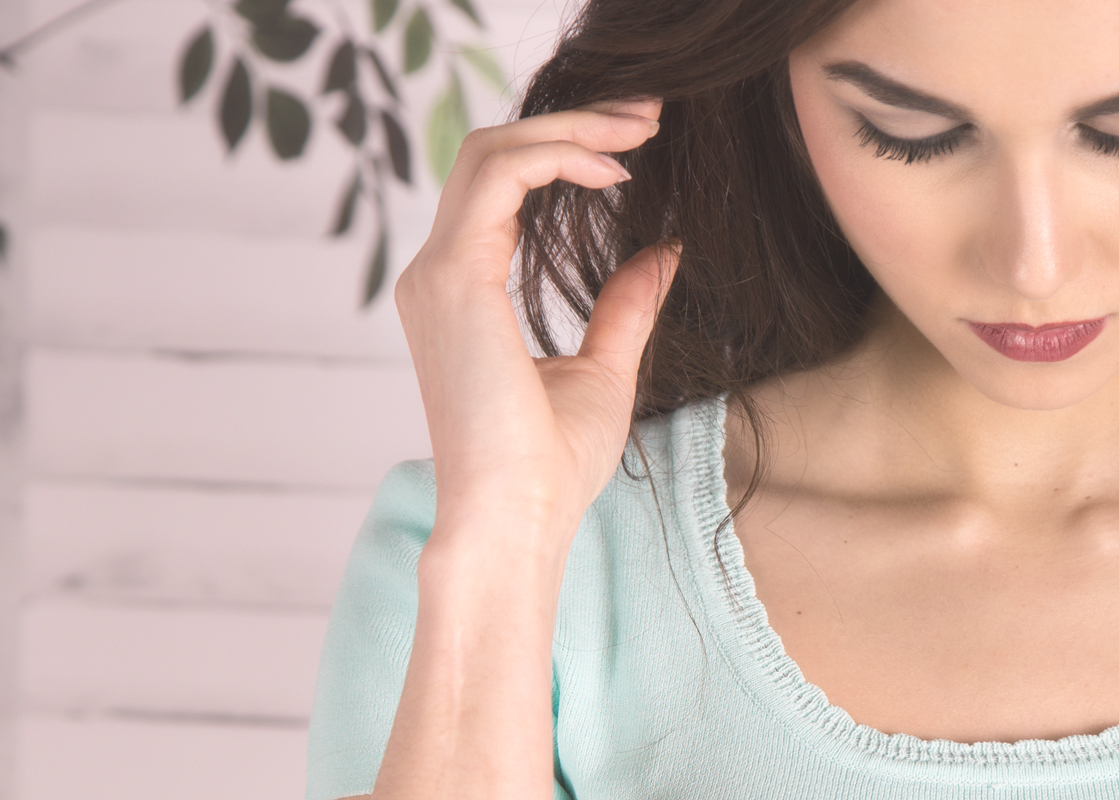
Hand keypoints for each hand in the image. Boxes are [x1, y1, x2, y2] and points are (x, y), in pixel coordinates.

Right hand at [393, 98, 678, 545]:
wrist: (517, 521)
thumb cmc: (551, 468)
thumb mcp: (605, 371)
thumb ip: (625, 306)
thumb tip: (664, 250)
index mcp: (461, 292)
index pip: (500, 186)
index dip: (564, 149)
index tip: (635, 143)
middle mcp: (436, 276)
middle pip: (493, 154)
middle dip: (572, 122)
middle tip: (646, 113)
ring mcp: (437, 276)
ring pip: (492, 153)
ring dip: (569, 128)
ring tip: (637, 128)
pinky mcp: (453, 281)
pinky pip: (498, 178)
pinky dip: (556, 156)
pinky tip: (613, 169)